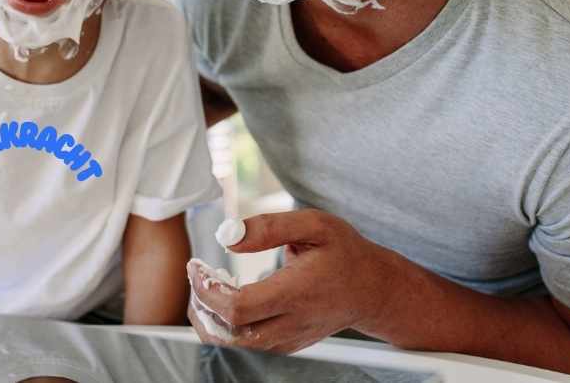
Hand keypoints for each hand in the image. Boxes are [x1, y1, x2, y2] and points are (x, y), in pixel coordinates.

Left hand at [187, 209, 398, 353]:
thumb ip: (270, 227)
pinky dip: (226, 325)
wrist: (373, 288)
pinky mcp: (287, 344)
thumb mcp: (314, 224)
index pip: (238, 308)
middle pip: (229, 335)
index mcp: (296, 293)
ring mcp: (289, 339)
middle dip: (201, 308)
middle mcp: (290, 323)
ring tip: (207, 284)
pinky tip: (227, 296)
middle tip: (197, 275)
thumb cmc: (345, 253)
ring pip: (235, 345)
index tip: (196, 266)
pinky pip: (247, 344)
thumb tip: (229, 237)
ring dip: (210, 319)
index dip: (208, 291)